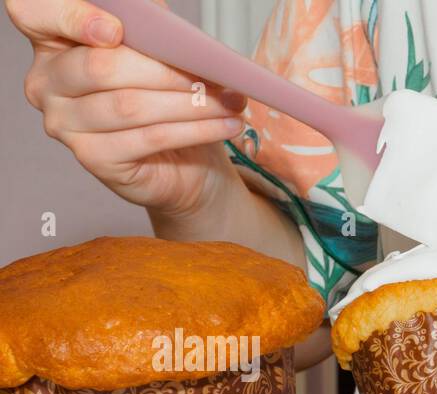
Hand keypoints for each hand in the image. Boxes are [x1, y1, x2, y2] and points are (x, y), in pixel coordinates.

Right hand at [9, 0, 247, 220]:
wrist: (182, 162)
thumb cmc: (163, 99)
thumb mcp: (155, 52)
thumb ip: (146, 27)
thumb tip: (158, 14)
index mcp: (52, 40)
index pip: (34, 12)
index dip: (72, 16)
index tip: (116, 28)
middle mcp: (47, 81)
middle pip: (101, 66)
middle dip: (164, 69)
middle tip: (210, 73)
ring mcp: (65, 123)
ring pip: (130, 105)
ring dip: (190, 103)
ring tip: (228, 100)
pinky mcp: (92, 158)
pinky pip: (149, 137)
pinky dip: (195, 129)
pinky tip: (224, 124)